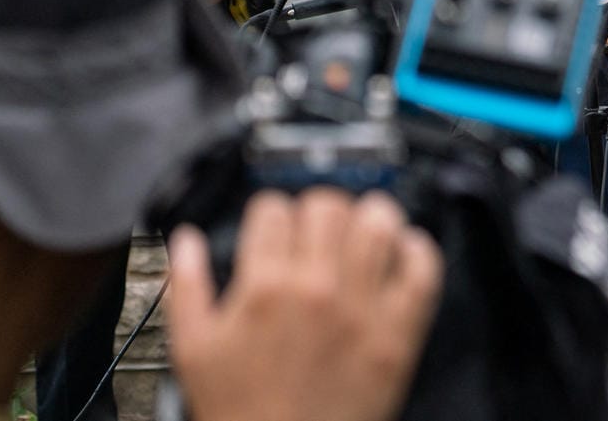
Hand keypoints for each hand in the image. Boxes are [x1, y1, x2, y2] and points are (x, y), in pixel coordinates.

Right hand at [167, 188, 444, 420]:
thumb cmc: (239, 410)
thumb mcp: (192, 348)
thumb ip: (185, 286)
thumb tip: (184, 241)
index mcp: (264, 287)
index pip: (273, 210)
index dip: (271, 211)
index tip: (274, 223)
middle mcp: (316, 289)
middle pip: (328, 206)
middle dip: (318, 208)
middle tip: (318, 225)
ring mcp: (362, 309)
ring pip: (378, 224)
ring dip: (370, 215)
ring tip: (365, 223)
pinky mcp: (397, 334)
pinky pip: (423, 272)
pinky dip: (419, 250)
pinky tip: (406, 248)